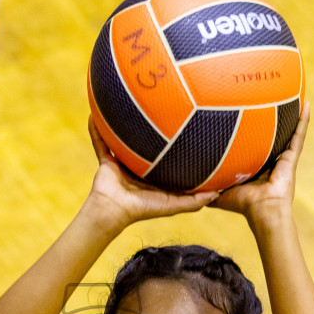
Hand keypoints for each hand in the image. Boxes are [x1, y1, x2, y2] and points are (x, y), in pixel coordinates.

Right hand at [84, 118, 217, 231]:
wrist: (113, 211)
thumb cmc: (143, 209)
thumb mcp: (173, 205)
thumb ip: (194, 201)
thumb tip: (219, 192)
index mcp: (153, 175)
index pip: (166, 157)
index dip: (174, 144)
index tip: (186, 128)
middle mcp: (137, 167)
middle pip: (145, 144)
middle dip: (149, 129)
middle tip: (158, 107)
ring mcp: (121, 163)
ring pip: (122, 139)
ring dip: (122, 125)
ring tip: (124, 103)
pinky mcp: (105, 161)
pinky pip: (100, 141)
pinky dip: (95, 130)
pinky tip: (93, 113)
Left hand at [211, 103, 308, 224]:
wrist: (262, 210)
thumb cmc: (242, 205)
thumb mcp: (220, 193)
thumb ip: (206, 187)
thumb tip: (185, 184)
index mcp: (256, 165)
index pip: (253, 145)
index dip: (251, 132)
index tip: (246, 114)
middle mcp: (270, 159)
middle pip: (271, 135)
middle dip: (272, 119)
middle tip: (270, 99)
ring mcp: (283, 157)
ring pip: (288, 132)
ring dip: (291, 115)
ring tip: (293, 95)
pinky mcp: (291, 157)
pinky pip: (299, 135)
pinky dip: (304, 121)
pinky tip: (306, 105)